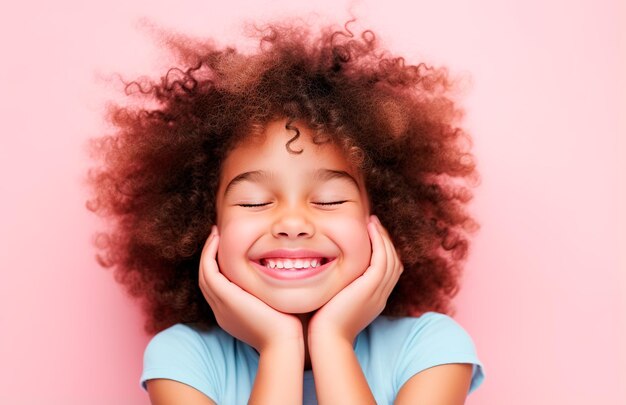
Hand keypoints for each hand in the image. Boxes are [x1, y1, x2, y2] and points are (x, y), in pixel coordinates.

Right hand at [198, 226, 303, 353]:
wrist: (284, 342)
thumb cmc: (289, 327)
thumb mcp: (276, 305)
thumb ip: (271, 292)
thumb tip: (284, 273)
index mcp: (231, 314)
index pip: (218, 286)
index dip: (219, 265)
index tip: (228, 247)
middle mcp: (221, 310)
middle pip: (207, 278)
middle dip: (209, 255)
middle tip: (216, 235)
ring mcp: (220, 304)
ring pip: (204, 272)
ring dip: (207, 250)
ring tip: (215, 233)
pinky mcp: (224, 297)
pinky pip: (208, 270)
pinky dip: (209, 254)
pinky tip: (218, 239)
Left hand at [308, 215, 402, 344]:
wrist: (327, 339)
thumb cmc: (323, 325)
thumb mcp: (334, 302)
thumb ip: (338, 288)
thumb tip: (326, 274)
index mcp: (374, 299)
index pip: (387, 271)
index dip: (383, 252)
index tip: (370, 237)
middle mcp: (381, 295)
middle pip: (394, 262)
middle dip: (386, 241)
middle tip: (374, 224)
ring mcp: (379, 291)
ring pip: (391, 257)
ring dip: (383, 237)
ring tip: (372, 222)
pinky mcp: (371, 286)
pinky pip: (382, 257)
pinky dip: (379, 241)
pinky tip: (370, 228)